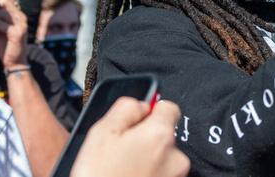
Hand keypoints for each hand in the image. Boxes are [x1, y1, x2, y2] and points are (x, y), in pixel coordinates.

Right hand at [71, 98, 189, 176]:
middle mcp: (175, 157)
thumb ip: (127, 107)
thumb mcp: (103, 130)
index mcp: (160, 135)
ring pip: (162, 157)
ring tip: (121, 169)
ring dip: (147, 159)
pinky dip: (148, 175)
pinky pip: (160, 175)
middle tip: (120, 150)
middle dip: (146, 138)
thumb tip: (142, 103)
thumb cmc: (99, 176)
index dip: (151, 110)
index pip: (169, 107)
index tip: (137, 119)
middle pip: (165, 135)